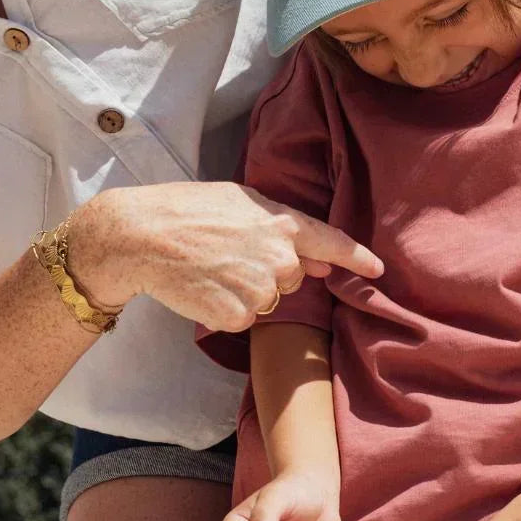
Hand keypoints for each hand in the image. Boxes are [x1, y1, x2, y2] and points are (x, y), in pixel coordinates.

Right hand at [67, 183, 382, 334]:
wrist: (142, 236)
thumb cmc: (186, 209)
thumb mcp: (239, 201)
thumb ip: (282, 228)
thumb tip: (317, 265)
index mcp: (282, 223)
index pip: (332, 243)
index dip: (357, 258)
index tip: (379, 270)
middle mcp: (280, 257)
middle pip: (291, 277)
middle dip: (267, 270)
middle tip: (227, 253)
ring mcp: (261, 289)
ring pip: (267, 300)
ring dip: (244, 290)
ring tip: (210, 268)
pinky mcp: (238, 315)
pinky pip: (243, 318)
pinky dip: (225, 308)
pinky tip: (203, 286)